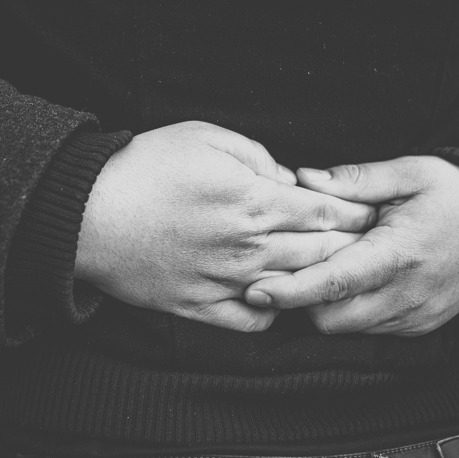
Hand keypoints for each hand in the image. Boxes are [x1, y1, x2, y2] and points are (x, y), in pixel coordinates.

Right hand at [75, 121, 376, 332]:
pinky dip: (272, 312)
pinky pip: (252, 321)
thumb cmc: (144, 166)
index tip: (371, 211)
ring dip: (319, 282)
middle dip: (351, 248)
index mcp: (255, 200)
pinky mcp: (198, 306)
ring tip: (332, 271)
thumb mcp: (205, 136)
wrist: (87, 212)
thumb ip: (258, 156)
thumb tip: (289, 180)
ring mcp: (225, 281)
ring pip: (293, 289)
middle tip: (368, 243)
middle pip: (321, 254)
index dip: (356, 213)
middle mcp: (248, 246)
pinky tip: (275, 296)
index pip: (327, 212)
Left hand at [244, 156, 458, 335]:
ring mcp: (418, 316)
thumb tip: (304, 177)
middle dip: (301, 300)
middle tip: (284, 268)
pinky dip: (351, 312)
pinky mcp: (422, 326)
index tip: (254, 291)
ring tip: (318, 269)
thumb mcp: (410, 171)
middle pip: (331, 318)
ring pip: (348, 329)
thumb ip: (355, 180)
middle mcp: (410, 295)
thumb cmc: (457, 189)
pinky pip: (370, 330)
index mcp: (401, 254)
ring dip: (325, 307)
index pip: (333, 284)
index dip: (290, 291)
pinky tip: (349, 280)